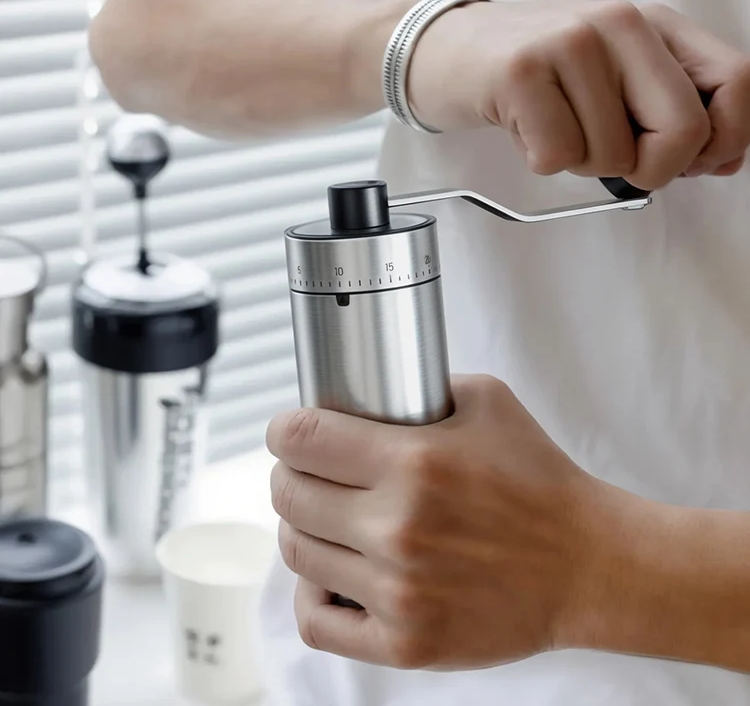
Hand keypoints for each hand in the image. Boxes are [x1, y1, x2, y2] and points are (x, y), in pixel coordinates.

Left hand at [266, 375, 602, 670]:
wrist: (587, 564)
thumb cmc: (539, 480)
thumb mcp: (488, 401)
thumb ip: (422, 386)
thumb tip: (365, 392)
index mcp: (414, 463)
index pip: (303, 439)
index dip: (284, 430)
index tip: (288, 431)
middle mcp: (398, 528)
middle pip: (290, 495)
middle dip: (288, 475)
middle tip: (305, 471)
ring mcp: (398, 591)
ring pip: (298, 553)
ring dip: (299, 527)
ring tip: (323, 517)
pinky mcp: (406, 642)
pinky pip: (317, 621)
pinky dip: (312, 593)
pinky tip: (333, 573)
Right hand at [407, 0, 749, 189]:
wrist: (446, 49)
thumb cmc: (534, 75)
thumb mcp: (613, 76)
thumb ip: (670, 108)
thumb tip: (721, 159)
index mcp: (654, 25)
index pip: (736, 83)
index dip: (723, 140)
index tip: (690, 161)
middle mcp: (621, 24)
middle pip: (683, 132)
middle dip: (650, 170)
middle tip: (610, 159)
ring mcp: (571, 44)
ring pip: (612, 155)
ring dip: (580, 162)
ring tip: (552, 127)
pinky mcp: (522, 72)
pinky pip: (557, 156)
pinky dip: (539, 160)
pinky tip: (524, 129)